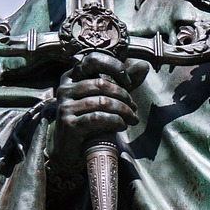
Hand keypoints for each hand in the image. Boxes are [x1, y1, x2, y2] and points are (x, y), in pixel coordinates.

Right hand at [50, 51, 139, 173]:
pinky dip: (115, 121)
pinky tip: (122, 125)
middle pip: (102, 84)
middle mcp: (65, 89)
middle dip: (124, 96)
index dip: (114, 67)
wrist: (70, 149)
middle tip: (133, 109)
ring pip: (102, 102)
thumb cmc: (89, 120)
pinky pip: (98, 118)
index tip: (128, 82)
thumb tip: (144, 65)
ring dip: (123, 111)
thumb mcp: (105, 98)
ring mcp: (65, 106)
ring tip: (132, 119)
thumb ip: (122, 82)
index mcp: (72, 77)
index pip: (93, 60)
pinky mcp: (69, 124)